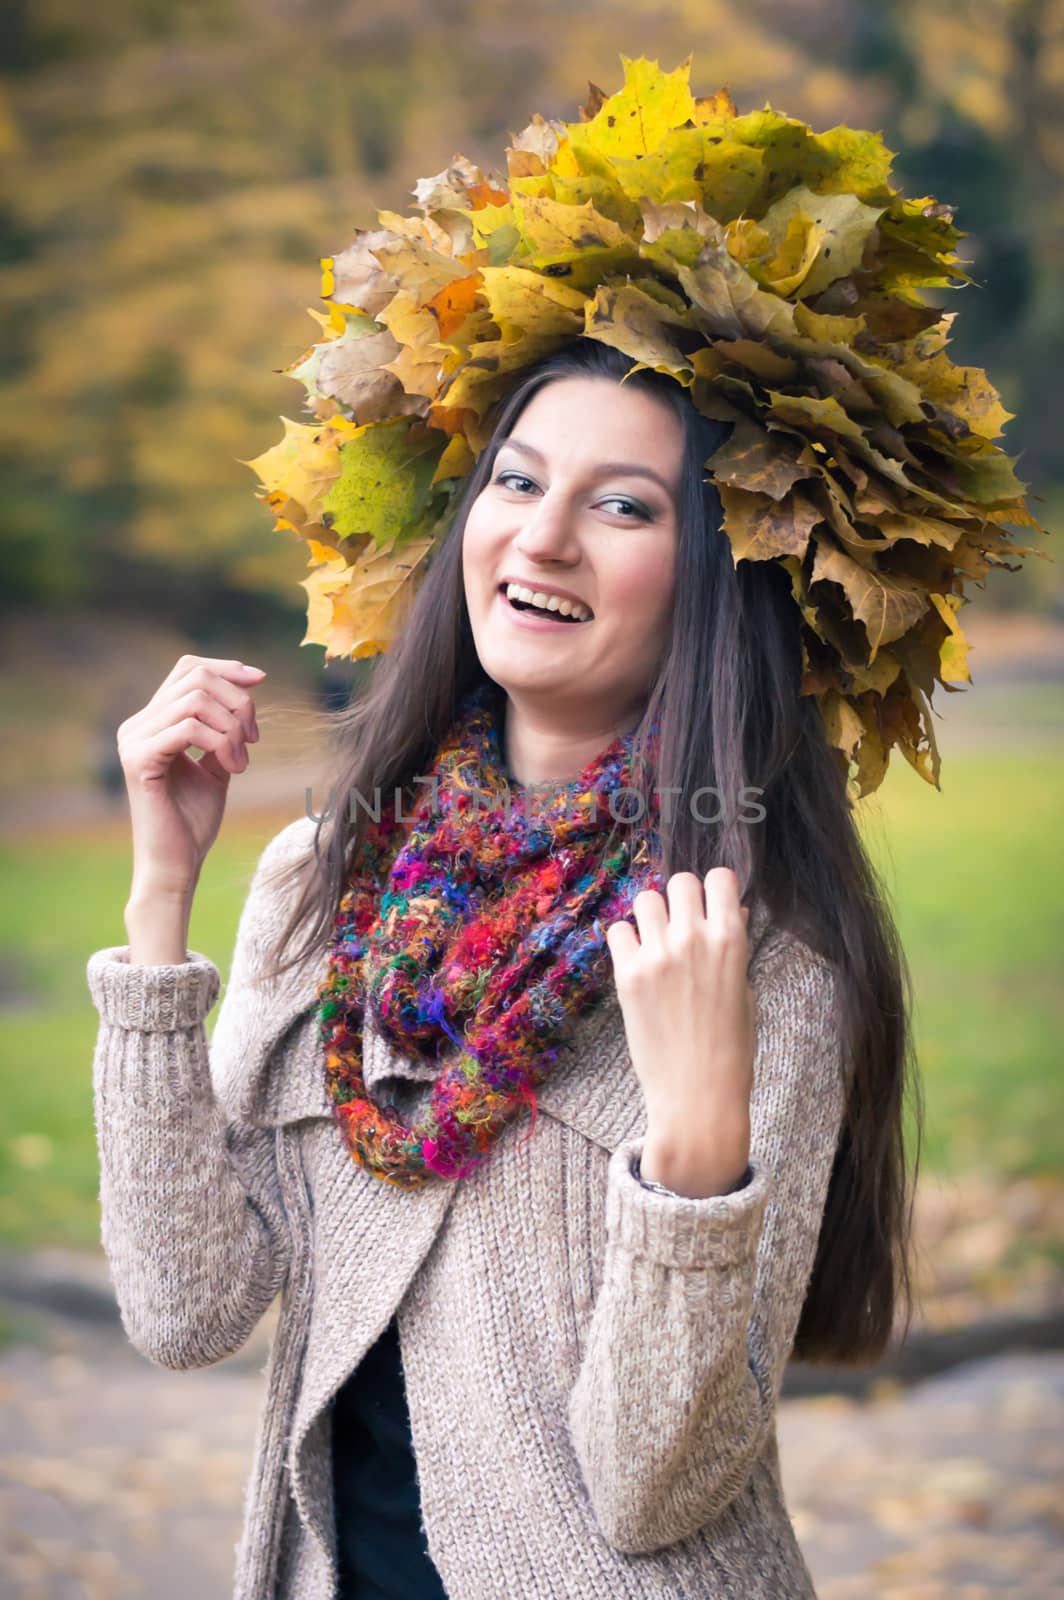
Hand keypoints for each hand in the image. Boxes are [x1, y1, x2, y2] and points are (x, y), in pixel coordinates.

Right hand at [117, 655, 265, 898]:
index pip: (188, 669)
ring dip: (232, 728)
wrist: (176, 864)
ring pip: (196, 700)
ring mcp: (134, 740)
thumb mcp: (216, 765)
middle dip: (238, 702)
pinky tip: (234, 768)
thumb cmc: (193, 820)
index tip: (261, 679)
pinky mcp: (140, 760)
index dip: (227, 667)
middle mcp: (136, 725)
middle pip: (196, 678)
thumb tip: (245, 690)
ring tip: (242, 761)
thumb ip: (223, 729)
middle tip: (253, 739)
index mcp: (152, 722)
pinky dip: (221, 743)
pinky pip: (189, 728)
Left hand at [605, 868, 754, 1189]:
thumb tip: (730, 910)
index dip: (713, 889)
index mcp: (731, 940)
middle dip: (681, 899)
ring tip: (656, 944)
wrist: (697, 1094)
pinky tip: (637, 962)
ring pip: (646, 899)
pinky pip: (618, 930)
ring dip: (651, 916)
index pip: (720, 878)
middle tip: (680, 926)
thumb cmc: (730, 1047)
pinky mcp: (628, 975)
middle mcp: (694, 939)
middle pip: (679, 881)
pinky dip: (626, 941)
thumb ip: (732, 946)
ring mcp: (658, 955)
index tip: (709, 905)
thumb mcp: (744, 990)